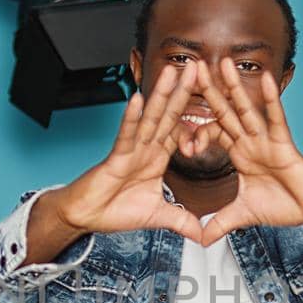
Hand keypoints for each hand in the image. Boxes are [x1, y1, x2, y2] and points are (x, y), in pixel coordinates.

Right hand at [25, 65, 208, 263]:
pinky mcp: (115, 157)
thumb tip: (203, 235)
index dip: (198, 116)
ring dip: (162, 94)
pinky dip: (132, 118)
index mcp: (157, 157)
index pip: (181, 131)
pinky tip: (139, 100)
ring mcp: (131, 150)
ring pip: (150, 118)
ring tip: (173, 72)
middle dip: (184, 92)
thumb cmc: (115, 210)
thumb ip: (182, 221)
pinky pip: (126, 135)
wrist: (86, 216)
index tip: (215, 101)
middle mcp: (146, 148)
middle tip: (197, 67)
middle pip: (169, 115)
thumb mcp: (158, 217)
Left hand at [192, 58, 302, 247]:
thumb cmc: (284, 205)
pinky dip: (271, 100)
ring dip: (234, 85)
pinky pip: (276, 118)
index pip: (213, 133)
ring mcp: (267, 140)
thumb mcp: (243, 215)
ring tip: (222, 62)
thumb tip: (202, 240)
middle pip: (224, 111)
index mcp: (240, 153)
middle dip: (208, 91)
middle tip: (191, 67)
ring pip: (246, 108)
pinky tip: (265, 79)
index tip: (184, 147)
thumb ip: (221, 223)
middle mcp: (251, 141)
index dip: (196, 135)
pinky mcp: (284, 143)